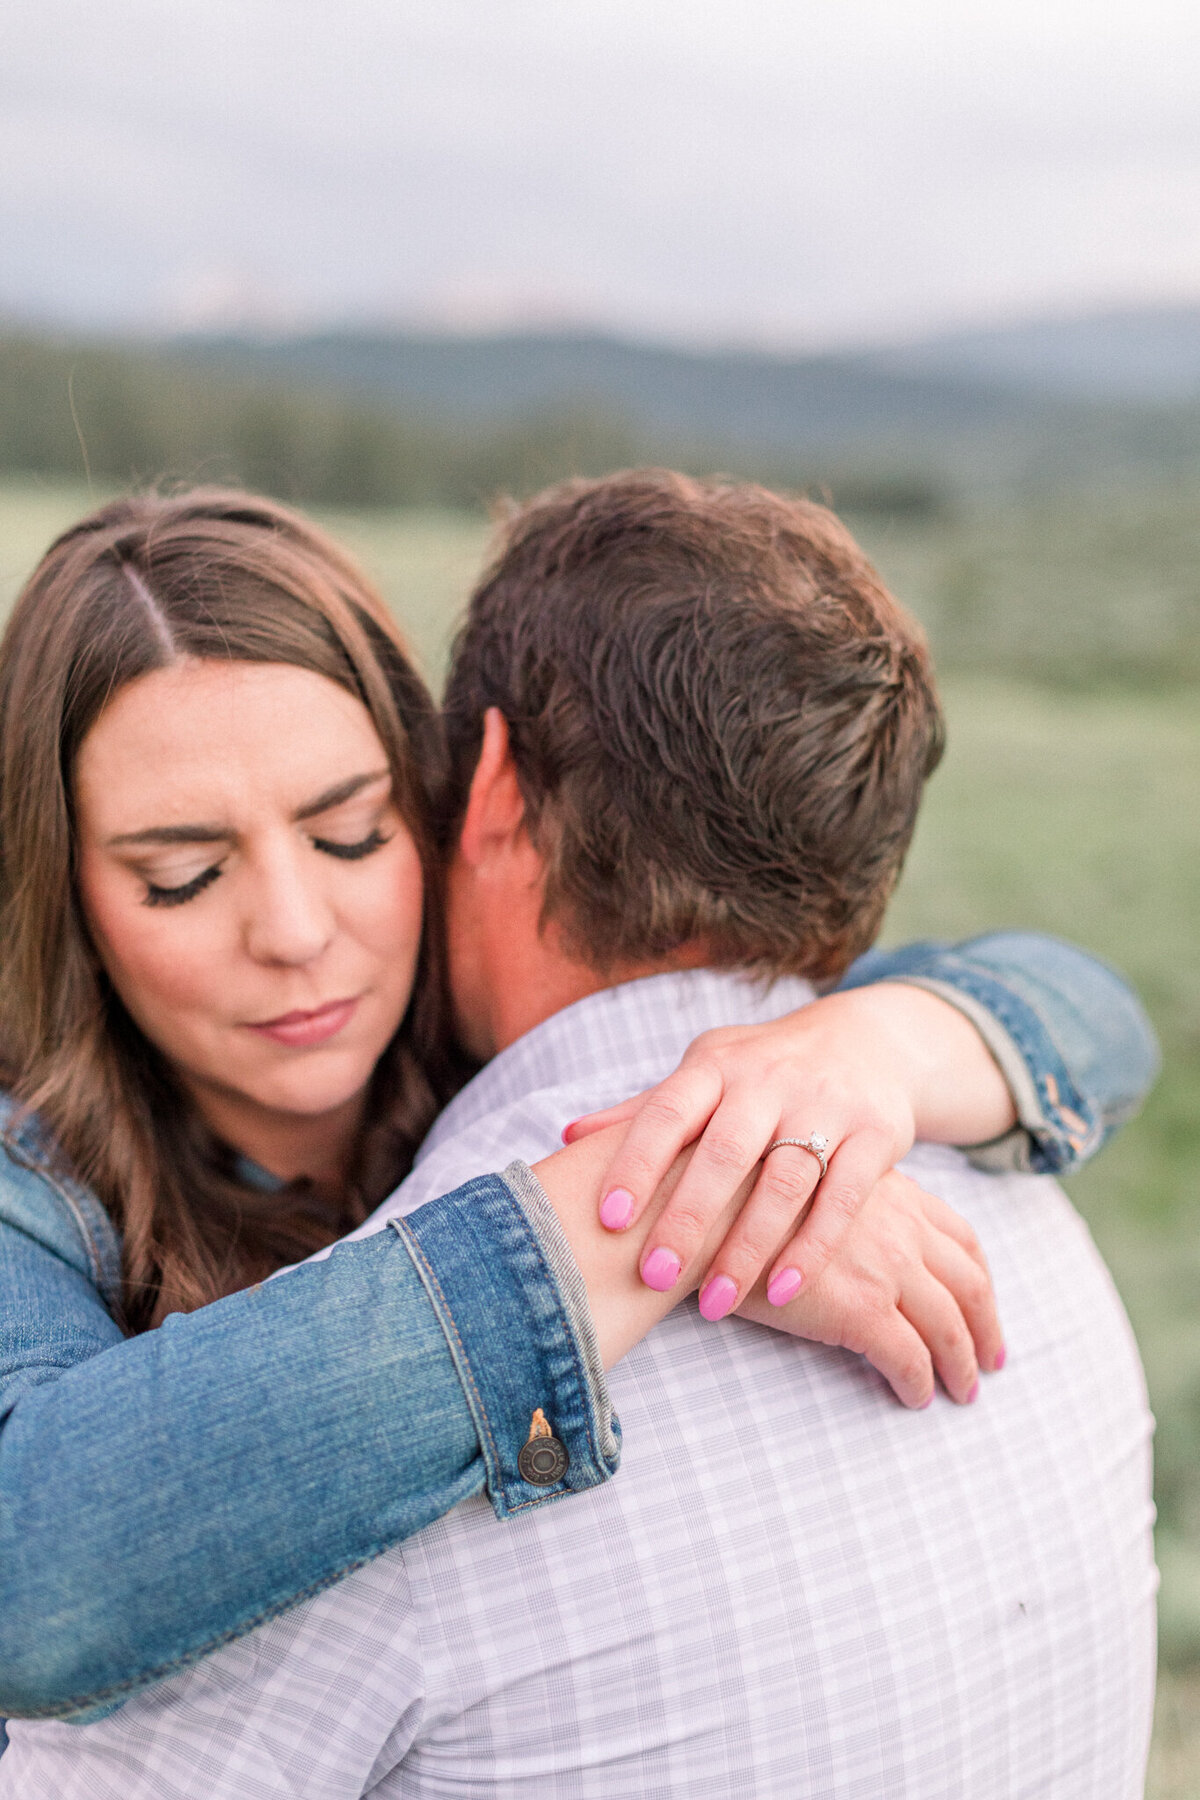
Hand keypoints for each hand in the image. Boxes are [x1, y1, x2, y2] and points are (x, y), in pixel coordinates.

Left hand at [563, 984, 1014, 1315]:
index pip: (668, 1110)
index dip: (637, 1161)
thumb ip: (645, 1111)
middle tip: (654, 1276)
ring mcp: (826, 1105)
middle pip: (725, 1153)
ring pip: (784, 1183)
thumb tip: (567, 1138)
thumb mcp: (705, 1072)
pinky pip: (842, 1199)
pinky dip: (813, 1249)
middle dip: (688, 1218)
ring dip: (748, 1248)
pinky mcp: (875, 1135)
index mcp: (716, 1065)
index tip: (609, 1217)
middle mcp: (769, 1080)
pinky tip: (783, 1292)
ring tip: (714, 1303)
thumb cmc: (762, 1069)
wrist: (868, 1040)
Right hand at [737, 1169, 1004, 1407]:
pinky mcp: (861, 1309)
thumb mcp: (802, 1173)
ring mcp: (885, 1266)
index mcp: (888, 1188)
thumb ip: (834, 1196)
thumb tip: (837, 1222)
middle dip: (986, 1324)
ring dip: (962, 1363)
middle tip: (991, 1359)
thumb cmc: (728, 1189)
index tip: (984, 1299)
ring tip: (962, 1392)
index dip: (977, 1271)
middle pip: (968, 1281)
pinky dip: (919, 1383)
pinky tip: (914, 1399)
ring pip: (948, 1326)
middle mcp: (899, 1224)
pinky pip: (910, 1358)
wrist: (695, 1207)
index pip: (957, 1233)